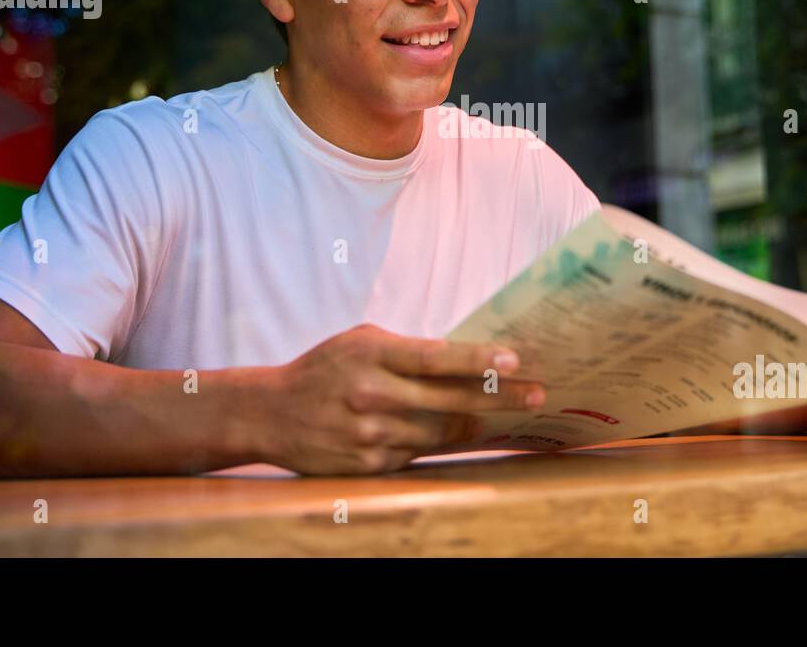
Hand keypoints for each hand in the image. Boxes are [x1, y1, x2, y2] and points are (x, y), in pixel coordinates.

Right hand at [263, 324, 544, 474]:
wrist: (270, 412)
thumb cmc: (325, 368)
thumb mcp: (360, 342)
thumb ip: (406, 350)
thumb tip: (465, 360)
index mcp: (372, 354)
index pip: (435, 357)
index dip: (478, 360)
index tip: (514, 361)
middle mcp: (372, 394)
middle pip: (450, 399)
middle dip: (499, 397)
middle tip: (536, 393)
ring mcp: (371, 433)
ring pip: (440, 432)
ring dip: (471, 422)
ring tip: (497, 413)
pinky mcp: (369, 464)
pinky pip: (418, 454)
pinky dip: (435, 442)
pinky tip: (449, 432)